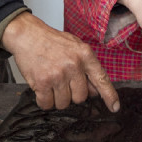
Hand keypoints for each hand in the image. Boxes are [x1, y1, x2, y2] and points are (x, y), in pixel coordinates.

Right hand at [0, 12, 119, 111]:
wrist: (27, 35)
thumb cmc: (51, 41)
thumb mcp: (75, 46)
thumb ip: (86, 67)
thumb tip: (95, 90)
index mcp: (85, 55)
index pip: (101, 79)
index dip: (109, 95)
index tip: (114, 107)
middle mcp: (74, 65)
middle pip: (80, 97)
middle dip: (72, 93)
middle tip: (63, 81)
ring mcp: (58, 75)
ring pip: (64, 103)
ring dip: (56, 98)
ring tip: (51, 82)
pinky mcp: (42, 82)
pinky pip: (47, 104)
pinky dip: (44, 100)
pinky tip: (42, 87)